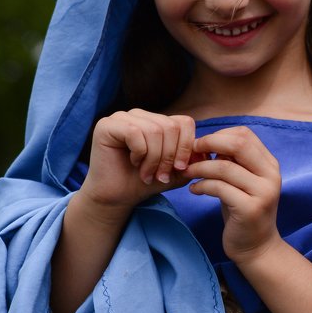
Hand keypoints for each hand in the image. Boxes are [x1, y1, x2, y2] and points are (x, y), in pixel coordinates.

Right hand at [80, 109, 197, 217]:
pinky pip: (135, 132)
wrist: (116, 197)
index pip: (184, 122)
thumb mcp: (174, 172)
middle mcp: (139, 114)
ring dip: (154, 159)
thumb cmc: (143, 183)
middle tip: (160, 175)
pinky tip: (132, 163)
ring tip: (147, 174)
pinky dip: (139, 153)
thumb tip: (205, 151)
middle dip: (169, 156)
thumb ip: (190, 161)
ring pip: (154, 130)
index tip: (179, 169)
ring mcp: (122, 117)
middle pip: (170, 126)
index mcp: (156, 121)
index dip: (186, 146)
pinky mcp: (107, 125)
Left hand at [185, 126, 281, 263]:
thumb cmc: (242, 211)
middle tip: (190, 153)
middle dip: (209, 143)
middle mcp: (270, 175)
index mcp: (269, 164)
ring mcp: (262, 192)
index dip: (218, 135)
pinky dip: (201, 185)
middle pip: (238, 143)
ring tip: (187, 173)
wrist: (256, 247)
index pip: (244, 134)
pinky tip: (194, 190)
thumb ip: (230, 162)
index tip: (200, 146)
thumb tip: (205, 143)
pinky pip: (219, 188)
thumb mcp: (239, 182)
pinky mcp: (250, 208)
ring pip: (224, 167)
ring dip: (199, 167)